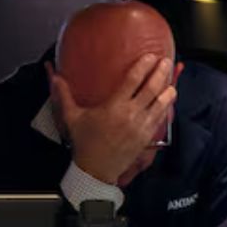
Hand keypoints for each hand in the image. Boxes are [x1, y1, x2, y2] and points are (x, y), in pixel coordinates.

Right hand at [47, 54, 176, 184]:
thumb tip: (55, 77)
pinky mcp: (147, 137)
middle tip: (165, 61)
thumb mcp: (72, 118)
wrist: (96, 170)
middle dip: (160, 73)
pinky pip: (161, 118)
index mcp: (114, 107)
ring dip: (168, 89)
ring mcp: (141, 126)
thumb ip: (64, 95)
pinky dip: (167, 106)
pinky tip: (168, 99)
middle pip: (152, 89)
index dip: (144, 66)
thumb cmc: (85, 143)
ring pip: (161, 103)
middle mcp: (131, 115)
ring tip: (171, 79)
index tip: (150, 56)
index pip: (133, 81)